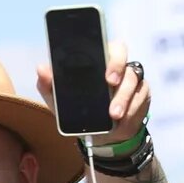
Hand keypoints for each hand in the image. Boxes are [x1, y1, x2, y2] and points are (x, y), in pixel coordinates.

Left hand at [35, 39, 150, 146]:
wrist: (99, 136)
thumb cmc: (79, 111)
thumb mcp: (60, 102)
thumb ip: (49, 85)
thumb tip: (41, 68)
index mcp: (99, 61)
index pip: (109, 46)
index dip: (110, 56)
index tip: (106, 73)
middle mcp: (118, 67)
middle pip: (124, 58)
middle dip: (118, 69)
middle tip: (110, 83)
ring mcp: (133, 80)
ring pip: (134, 81)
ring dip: (123, 99)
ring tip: (114, 115)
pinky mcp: (142, 95)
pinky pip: (141, 100)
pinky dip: (132, 111)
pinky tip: (122, 120)